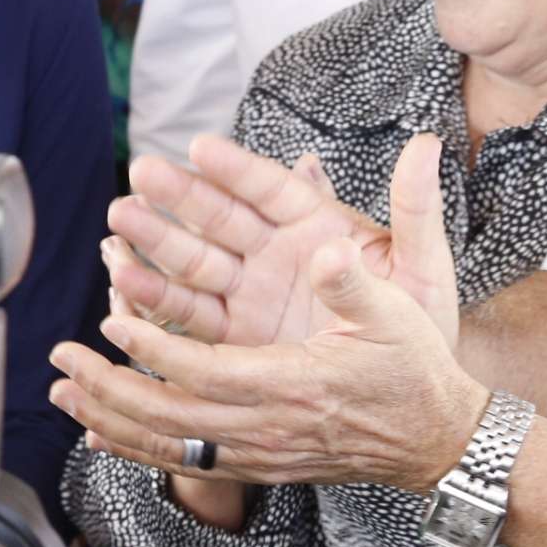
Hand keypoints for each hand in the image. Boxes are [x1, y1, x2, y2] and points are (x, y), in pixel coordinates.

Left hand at [51, 236, 486, 495]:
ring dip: (110, 421)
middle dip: (108, 387)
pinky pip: (185, 464)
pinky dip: (137, 451)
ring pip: (168, 446)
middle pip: (168, 416)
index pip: (203, 371)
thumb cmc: (414, 371)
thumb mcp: (396, 314)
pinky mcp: (257, 468)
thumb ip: (353, 283)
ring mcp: (258, 454)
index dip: (153, 350)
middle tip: (61, 361)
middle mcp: (266, 427)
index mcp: (291, 385)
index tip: (109, 324)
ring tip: (64, 397)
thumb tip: (327, 248)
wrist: (436, 440)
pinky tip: (101, 437)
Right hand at [109, 134, 459, 351]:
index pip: (272, 189)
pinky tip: (125, 278)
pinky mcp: (233, 334)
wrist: (407, 400)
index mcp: (319, 227)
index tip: (200, 148)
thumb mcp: (424, 268)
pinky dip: (156, 296)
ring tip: (120, 221)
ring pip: (195, 259)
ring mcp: (250, 292)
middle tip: (142, 173)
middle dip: (180, 195)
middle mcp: (276, 253)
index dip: (237, 169)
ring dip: (156, 240)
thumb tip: (426, 146)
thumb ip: (416, 209)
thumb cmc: (422, 327)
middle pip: (221, 216)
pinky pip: (189, 312)